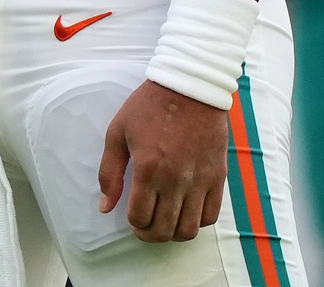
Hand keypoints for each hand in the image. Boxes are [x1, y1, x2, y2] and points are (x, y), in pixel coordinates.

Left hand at [98, 80, 228, 243]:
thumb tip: (105, 207)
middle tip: (146, 227)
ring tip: (166, 222)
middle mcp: (175, 179)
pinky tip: (186, 210)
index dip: (133, 224)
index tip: (132, 218)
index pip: (140, 218)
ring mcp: (199, 180)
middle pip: (164, 230)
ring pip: (189, 229)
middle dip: (151, 235)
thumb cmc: (148, 107)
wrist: (190, 87)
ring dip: (174, 233)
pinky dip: (198, 222)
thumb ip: (108, 173)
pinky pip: (211, 216)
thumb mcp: (117, 133)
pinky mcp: (217, 177)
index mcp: (147, 169)